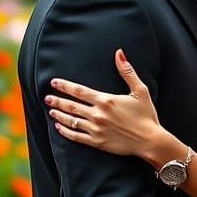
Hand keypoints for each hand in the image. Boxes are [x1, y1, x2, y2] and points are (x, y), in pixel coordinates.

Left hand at [47, 50, 163, 157]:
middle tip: (47, 97)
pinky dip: (65, 131)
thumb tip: (119, 53)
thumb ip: (127, 71)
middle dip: (57, 100)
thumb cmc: (146, 115)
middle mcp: (98, 114)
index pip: (79, 91)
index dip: (64, 86)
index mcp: (105, 100)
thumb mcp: (140, 90)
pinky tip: (59, 127)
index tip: (53, 82)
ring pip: (71, 121)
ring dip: (59, 115)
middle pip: (71, 106)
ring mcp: (96, 129)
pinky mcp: (97, 142)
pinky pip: (76, 137)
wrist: (150, 140)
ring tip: (51, 110)